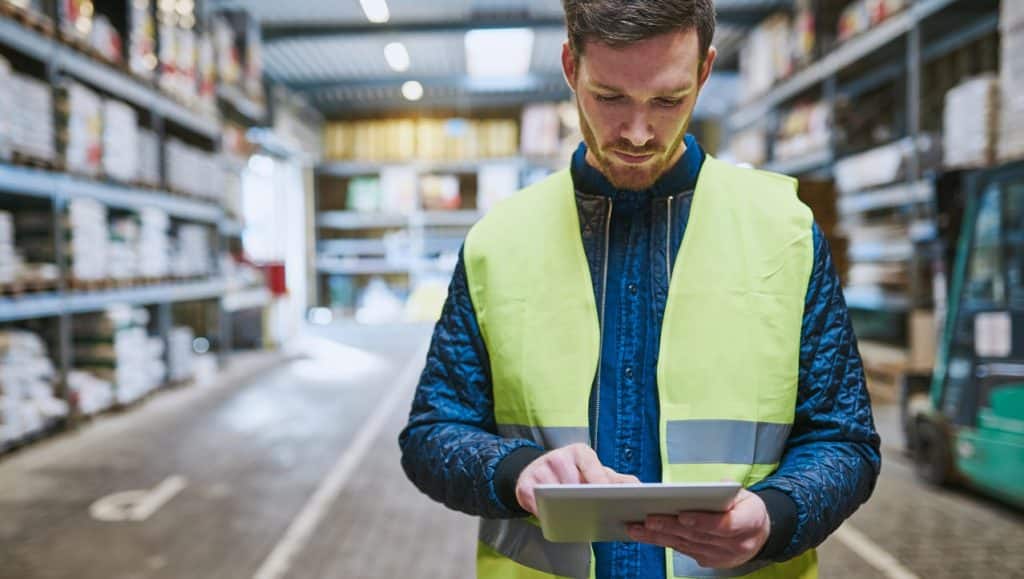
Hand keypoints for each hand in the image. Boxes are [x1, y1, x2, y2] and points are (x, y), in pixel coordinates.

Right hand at [515, 443, 638, 514]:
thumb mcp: (595, 472)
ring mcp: (539, 469)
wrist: (537, 471)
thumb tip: (639, 488)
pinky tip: (554, 519)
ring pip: (553, 492)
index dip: (600, 481)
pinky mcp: (524, 484)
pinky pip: (535, 502)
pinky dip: (544, 513)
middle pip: (572, 481)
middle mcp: (558, 457)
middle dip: (582, 498)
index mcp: (579, 452)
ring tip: (574, 518)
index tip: (608, 496)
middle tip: (594, 512)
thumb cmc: (573, 474)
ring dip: (563, 507)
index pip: (591, 465)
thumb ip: (617, 480)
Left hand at [626, 489, 769, 568]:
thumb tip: (701, 490)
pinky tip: (647, 535)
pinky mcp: (710, 561)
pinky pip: (684, 551)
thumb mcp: (744, 494)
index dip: (702, 521)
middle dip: (670, 527)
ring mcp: (722, 556)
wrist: (759, 534)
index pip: (725, 525)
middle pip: (699, 536)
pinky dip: (664, 542)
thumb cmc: (747, 509)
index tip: (682, 515)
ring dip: (659, 537)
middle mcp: (737, 544)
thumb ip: (725, 490)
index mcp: (749, 523)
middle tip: (648, 519)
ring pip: (686, 545)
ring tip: (637, 528)